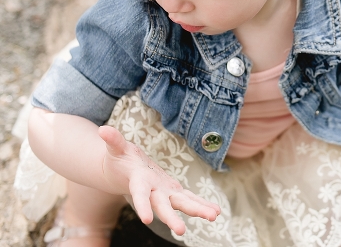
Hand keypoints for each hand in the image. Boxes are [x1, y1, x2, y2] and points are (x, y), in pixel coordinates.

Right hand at [98, 125, 220, 234]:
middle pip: (163, 206)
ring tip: (214, 216)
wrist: (124, 173)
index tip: (147, 220)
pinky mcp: (173, 191)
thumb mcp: (116, 148)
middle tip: (181, 231)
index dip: (143, 206)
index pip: (140, 195)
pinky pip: (189, 198)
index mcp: (138, 182)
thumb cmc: (120, 158)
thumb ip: (113, 140)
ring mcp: (164, 193)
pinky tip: (215, 211)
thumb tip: (103, 129)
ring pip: (182, 203)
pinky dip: (201, 204)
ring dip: (198, 210)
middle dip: (171, 218)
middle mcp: (153, 191)